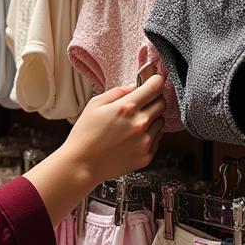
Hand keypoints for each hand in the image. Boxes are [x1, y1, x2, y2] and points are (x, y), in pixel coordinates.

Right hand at [25, 72, 166, 226]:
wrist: (82, 165)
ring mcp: (145, 141)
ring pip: (161, 121)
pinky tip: (132, 138)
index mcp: (127, 108)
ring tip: (132, 124)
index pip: (155, 87)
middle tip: (142, 103)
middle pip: (162, 103)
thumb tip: (134, 87)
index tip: (155, 80)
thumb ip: (117, 92)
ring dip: (152, 118)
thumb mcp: (94, 105)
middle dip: (154, 99)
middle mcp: (140, 124)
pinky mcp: (147, 156)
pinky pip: (157, 139)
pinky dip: (149, 135)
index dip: (157, 80)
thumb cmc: (84, 134)